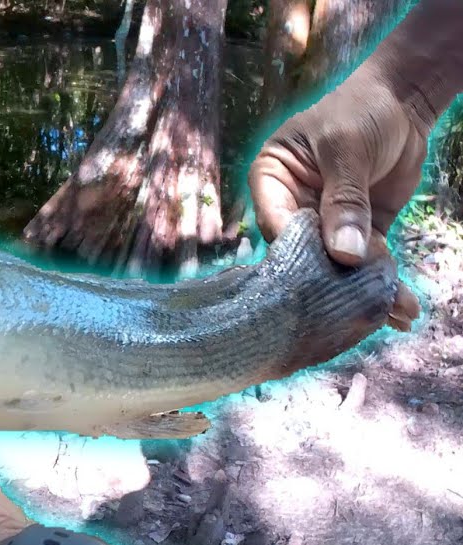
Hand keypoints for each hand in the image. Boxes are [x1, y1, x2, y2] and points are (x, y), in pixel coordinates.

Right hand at [249, 59, 423, 330]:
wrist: (403, 99)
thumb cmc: (360, 110)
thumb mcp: (346, 148)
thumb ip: (345, 200)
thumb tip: (345, 255)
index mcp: (272, 183)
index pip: (277, 226)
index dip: (296, 253)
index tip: (319, 276)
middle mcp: (292, 208)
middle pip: (305, 254)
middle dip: (333, 282)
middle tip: (352, 312)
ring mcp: (326, 223)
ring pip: (339, 265)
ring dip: (365, 290)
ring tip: (393, 315)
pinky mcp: (359, 232)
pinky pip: (368, 262)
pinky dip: (385, 283)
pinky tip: (402, 309)